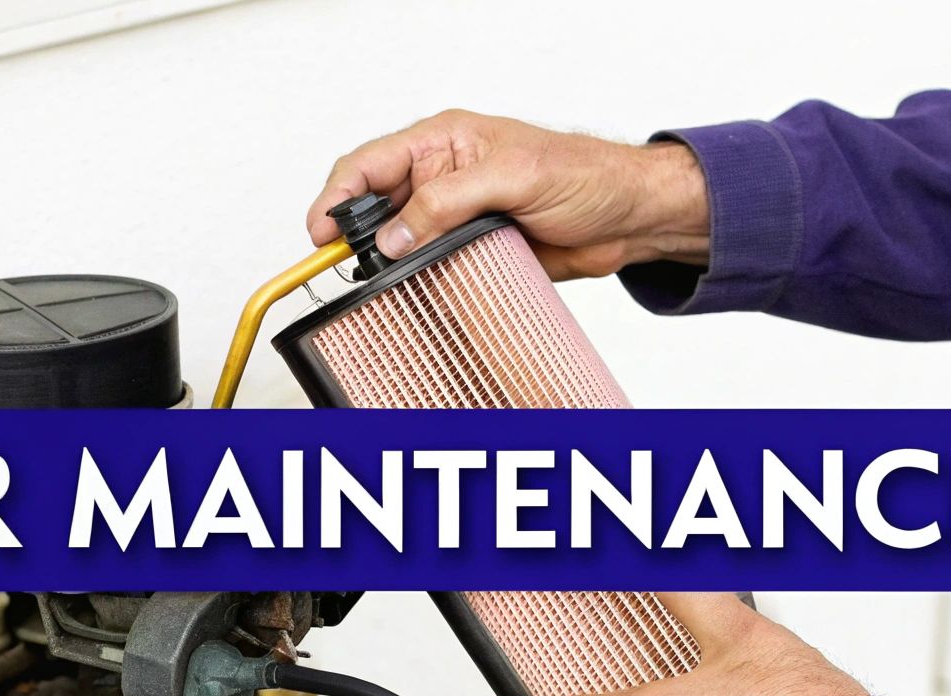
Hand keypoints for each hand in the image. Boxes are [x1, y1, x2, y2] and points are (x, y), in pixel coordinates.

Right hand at [307, 110, 710, 280]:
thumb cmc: (584, 175)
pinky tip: (413, 299)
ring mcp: (454, 220)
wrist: (628, 220)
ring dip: (388, 267)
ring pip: (399, 246)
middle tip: (346, 268)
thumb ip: (448, 201)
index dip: (337, 198)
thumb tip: (397, 232)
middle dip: (356, 239)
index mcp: (443, 142)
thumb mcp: (513, 176)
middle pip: (375, 209)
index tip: (321, 233)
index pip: (368, 165)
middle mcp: (441, 179)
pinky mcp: (470, 254)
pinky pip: (430, 273)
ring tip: (378, 287)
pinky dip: (419, 288)